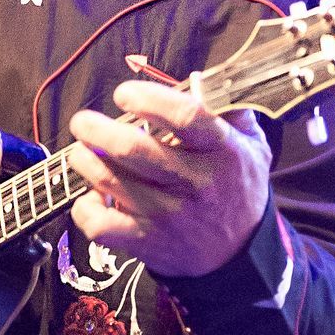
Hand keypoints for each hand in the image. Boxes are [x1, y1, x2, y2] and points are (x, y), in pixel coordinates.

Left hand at [66, 80, 271, 280]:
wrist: (239, 255)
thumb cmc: (238, 190)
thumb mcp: (252, 146)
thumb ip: (231, 111)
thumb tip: (201, 79)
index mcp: (220, 150)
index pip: (184, 116)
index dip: (148, 99)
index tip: (125, 94)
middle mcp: (193, 181)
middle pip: (133, 149)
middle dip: (97, 130)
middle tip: (83, 123)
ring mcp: (167, 214)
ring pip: (110, 181)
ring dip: (85, 161)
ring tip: (82, 152)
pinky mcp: (147, 240)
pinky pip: (101, 225)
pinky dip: (85, 209)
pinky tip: (91, 197)